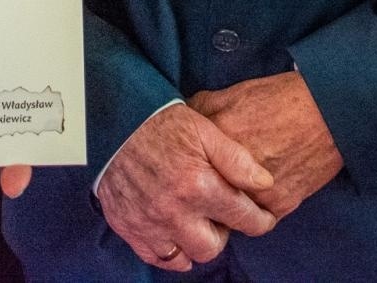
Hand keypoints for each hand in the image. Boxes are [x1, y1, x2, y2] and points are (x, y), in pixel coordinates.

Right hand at [96, 104, 276, 271]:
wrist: (111, 120)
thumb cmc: (159, 121)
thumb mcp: (203, 129)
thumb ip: (236, 159)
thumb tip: (265, 183)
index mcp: (198, 186)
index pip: (243, 219)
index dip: (259, 220)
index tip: (261, 217)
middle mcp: (174, 212)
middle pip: (213, 246)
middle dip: (222, 232)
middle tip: (218, 213)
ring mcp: (148, 223)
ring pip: (185, 257)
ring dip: (194, 243)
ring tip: (194, 221)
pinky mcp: (127, 226)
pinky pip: (156, 257)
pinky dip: (168, 250)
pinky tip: (173, 233)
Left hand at [189, 72, 342, 221]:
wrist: (327, 112)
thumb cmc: (279, 99)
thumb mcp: (232, 94)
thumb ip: (202, 110)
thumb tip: (180, 121)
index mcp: (216, 139)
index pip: (183, 162)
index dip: (183, 164)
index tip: (184, 164)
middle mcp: (231, 171)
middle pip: (200, 194)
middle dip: (198, 191)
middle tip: (200, 185)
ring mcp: (255, 193)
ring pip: (225, 214)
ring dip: (223, 207)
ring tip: (228, 193)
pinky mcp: (278, 206)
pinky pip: (254, 222)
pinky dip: (251, 212)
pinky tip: (252, 198)